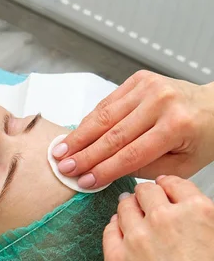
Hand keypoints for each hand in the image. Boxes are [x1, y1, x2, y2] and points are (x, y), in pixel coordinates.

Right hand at [52, 70, 213, 188]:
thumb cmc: (201, 138)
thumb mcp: (182, 164)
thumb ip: (145, 168)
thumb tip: (105, 171)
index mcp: (176, 125)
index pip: (130, 154)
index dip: (103, 170)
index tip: (84, 181)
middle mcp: (161, 101)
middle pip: (113, 135)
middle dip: (84, 154)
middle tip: (64, 168)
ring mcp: (148, 87)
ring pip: (104, 116)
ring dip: (79, 136)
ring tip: (60, 151)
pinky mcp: (139, 79)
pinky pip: (107, 103)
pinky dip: (89, 120)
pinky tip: (76, 134)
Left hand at [103, 176, 213, 260]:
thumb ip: (197, 215)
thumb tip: (179, 200)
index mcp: (197, 212)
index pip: (171, 183)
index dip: (166, 187)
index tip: (162, 190)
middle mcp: (164, 220)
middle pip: (144, 191)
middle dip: (145, 196)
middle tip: (146, 204)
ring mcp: (137, 239)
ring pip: (123, 207)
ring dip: (128, 210)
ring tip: (133, 220)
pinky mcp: (117, 259)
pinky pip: (108, 230)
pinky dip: (115, 229)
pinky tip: (123, 235)